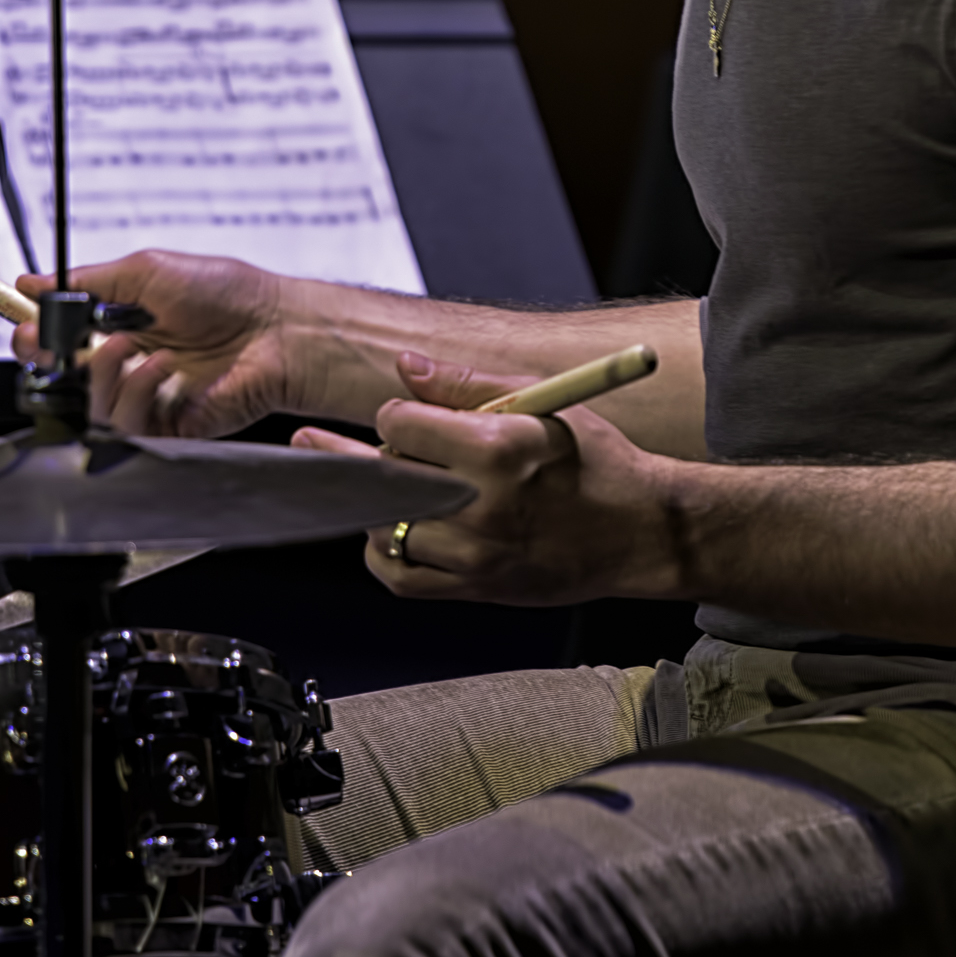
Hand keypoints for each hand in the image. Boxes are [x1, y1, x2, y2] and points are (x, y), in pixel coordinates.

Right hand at [12, 250, 297, 437]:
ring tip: (130, 344)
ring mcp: (146, 396)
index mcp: (117, 323)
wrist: (275, 328)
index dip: (33, 337)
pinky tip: (161, 367)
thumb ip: (87, 280)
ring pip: (90, 405)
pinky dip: (138, 390)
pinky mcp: (166, 425)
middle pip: (62, 379)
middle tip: (54, 347)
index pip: (57, 340)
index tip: (24, 326)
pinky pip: (128, 422)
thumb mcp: (147, 270)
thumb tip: (35, 283)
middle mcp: (127, 363)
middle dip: (48, 363)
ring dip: (103, 371)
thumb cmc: (227, 294)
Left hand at [292, 352, 685, 605]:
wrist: (640, 532)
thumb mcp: (542, 403)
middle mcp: (482, 506)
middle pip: (381, 477)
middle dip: (354, 456)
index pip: (399, 424)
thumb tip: (405, 366)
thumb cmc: (596, 461)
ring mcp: (477, 555)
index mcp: (498, 450)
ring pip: (384, 528)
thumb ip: (466, 383)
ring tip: (371, 485)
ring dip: (372, 504)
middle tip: (315, 443)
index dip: (394, 415)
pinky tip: (388, 530)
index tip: (405, 417)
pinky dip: (383, 554)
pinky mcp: (478, 590)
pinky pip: (401, 579)